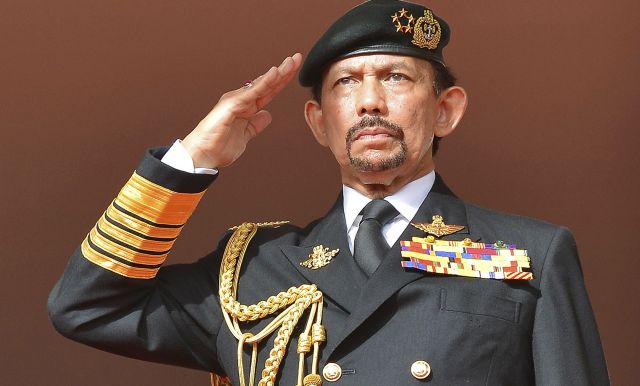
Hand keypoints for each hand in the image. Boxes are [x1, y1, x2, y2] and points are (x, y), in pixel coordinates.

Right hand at [181, 53, 302, 168]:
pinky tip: (275, 73)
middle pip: (267, 84)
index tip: (294, 70)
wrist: (202, 156)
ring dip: (277, 73)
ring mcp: (236, 101)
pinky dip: (264, 82)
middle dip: (283, 71)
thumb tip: (267, 115)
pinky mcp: (231, 105)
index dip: (282, 81)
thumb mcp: (245, 136)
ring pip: (261, 84)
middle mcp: (242, 100)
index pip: (268, 91)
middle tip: (298, 58)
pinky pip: (252, 92)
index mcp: (246, 107)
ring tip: (291, 62)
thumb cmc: (219, 146)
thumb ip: (255, 125)